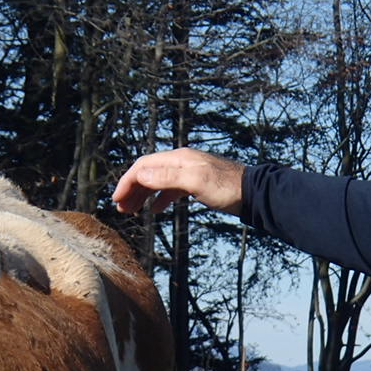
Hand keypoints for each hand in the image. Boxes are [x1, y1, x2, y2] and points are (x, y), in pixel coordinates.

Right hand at [113, 148, 244, 216]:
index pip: (144, 166)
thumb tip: (141, 175)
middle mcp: (181, 162)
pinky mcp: (196, 183)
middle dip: (132, 189)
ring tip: (132, 211)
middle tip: (122, 209)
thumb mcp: (196, 182)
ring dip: (143, 195)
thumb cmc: (227, 188)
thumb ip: (167, 178)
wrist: (253, 194)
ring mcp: (189, 172)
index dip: (127, 182)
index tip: (117, 199)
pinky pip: (170, 189)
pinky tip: (155, 210)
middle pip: (148, 173)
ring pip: (158, 181)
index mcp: (178, 159)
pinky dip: (159, 198)